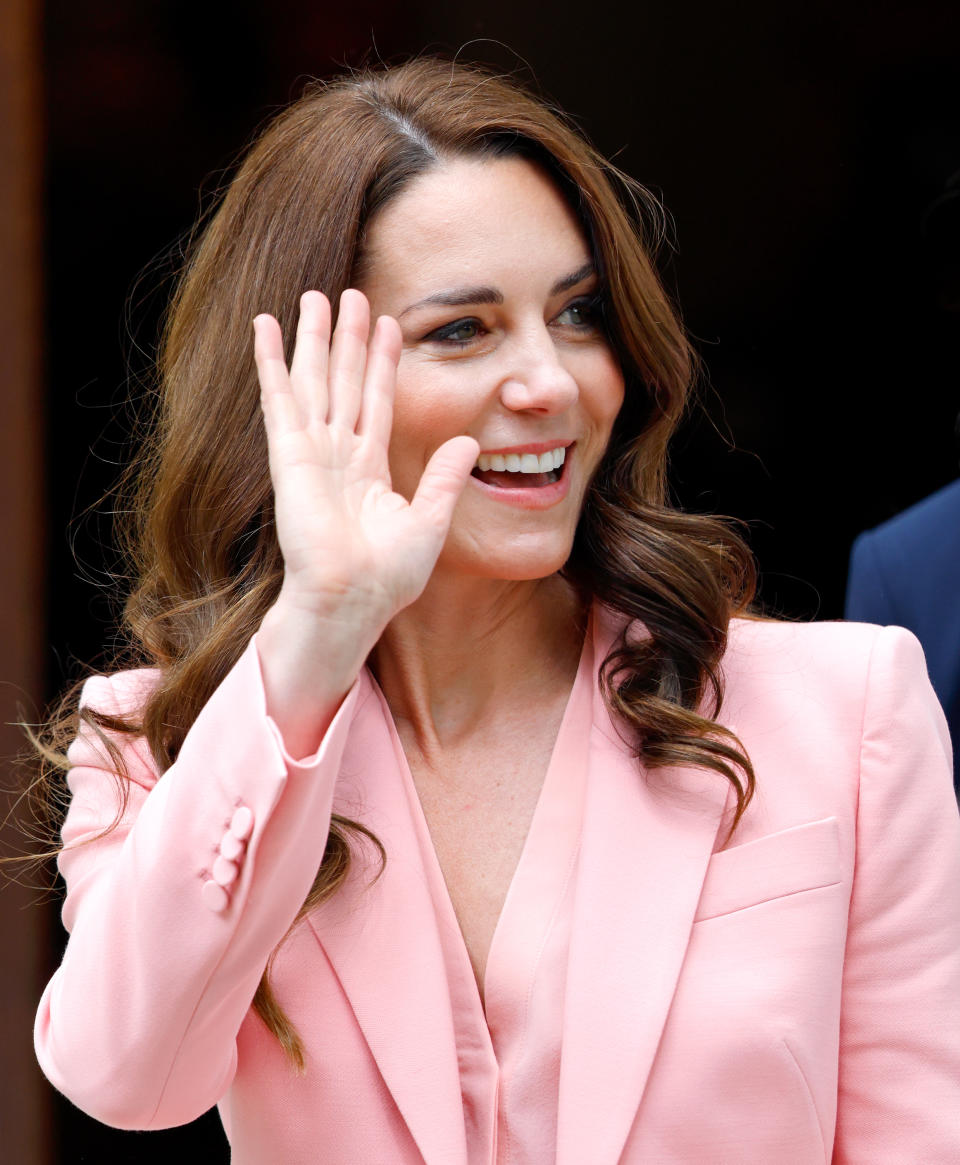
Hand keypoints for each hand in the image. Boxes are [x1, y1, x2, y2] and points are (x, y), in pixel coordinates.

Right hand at [252, 290, 477, 748]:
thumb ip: (444, 478)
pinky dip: (270, 361)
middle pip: (346, 381)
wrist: (352, 600)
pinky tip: (265, 327)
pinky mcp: (289, 455)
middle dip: (349, 339)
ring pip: (315, 380)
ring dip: (314, 339)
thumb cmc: (387, 577)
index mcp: (369, 469)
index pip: (379, 402)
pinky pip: (279, 398)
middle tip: (351, 294)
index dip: (384, 363)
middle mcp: (338, 455)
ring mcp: (311, 452)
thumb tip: (471, 442)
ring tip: (314, 297)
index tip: (390, 325)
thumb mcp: (430, 521)